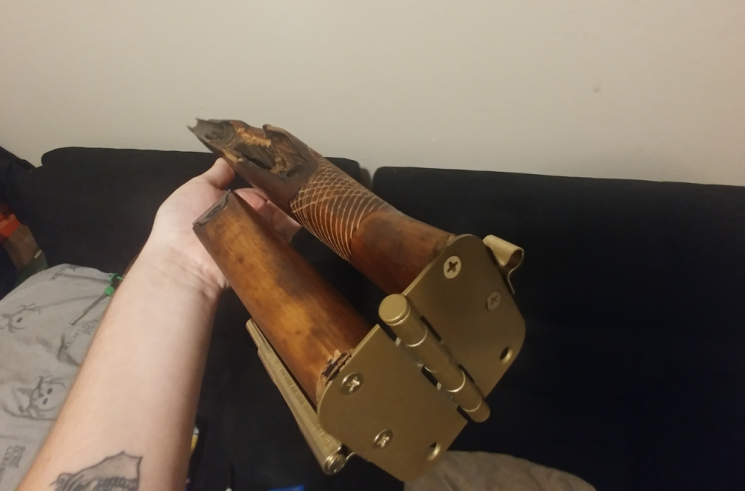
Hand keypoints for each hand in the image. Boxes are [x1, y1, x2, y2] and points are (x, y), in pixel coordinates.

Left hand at [145, 158, 300, 291]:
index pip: (259, 189)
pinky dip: (295, 223)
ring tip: (304, 186)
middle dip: (286, 188)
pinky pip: (285, 236)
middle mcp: (249, 220)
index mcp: (233, 204)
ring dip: (293, 203)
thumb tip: (229, 157)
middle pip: (274, 202)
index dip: (271, 177)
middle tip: (301, 173)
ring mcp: (259, 236)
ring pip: (283, 216)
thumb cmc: (182, 221)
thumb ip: (216, 175)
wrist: (183, 262)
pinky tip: (304, 206)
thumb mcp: (196, 188)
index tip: (286, 162)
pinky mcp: (267, 253)